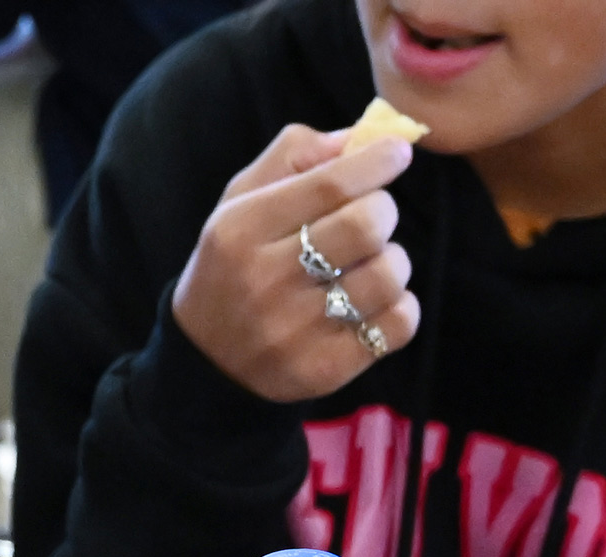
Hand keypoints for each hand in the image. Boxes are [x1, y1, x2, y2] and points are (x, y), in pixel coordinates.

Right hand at [169, 125, 419, 404]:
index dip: (376, 161)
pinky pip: (397, 325)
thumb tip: (362, 137)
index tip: (395, 153)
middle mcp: (265, 281)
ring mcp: (294, 331)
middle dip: (384, 211)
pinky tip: (375, 302)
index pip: (330, 183)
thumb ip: (295, 156)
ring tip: (370, 263)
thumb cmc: (234, 263)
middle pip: (365, 227)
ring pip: (387, 276)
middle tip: (374, 216)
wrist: (205, 359)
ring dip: (393, 261)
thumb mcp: (242, 199)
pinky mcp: (323, 369)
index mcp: (241, 229)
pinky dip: (400, 306)